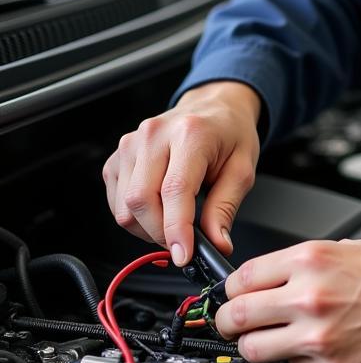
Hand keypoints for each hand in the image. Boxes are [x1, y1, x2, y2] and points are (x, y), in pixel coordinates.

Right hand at [102, 80, 261, 265]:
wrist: (215, 107)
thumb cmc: (230, 134)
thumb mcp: (242, 169)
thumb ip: (225, 208)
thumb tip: (217, 244)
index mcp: (191, 133)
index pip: (174, 190)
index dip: (176, 229)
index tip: (184, 255)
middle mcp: (154, 134)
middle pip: (141, 201)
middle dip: (161, 233)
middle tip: (186, 241)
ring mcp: (130, 143)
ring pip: (124, 207)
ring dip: (147, 228)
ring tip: (174, 221)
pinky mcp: (117, 156)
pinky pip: (115, 201)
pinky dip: (135, 217)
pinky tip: (158, 209)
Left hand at [214, 239, 360, 362]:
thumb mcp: (350, 247)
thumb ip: (307, 261)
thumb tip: (274, 274)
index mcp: (311, 260)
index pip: (242, 277)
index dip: (233, 288)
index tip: (235, 295)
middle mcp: (308, 296)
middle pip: (235, 315)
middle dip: (229, 320)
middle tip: (236, 322)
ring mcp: (316, 335)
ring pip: (252, 349)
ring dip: (255, 346)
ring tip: (270, 340)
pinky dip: (296, 360)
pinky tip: (315, 347)